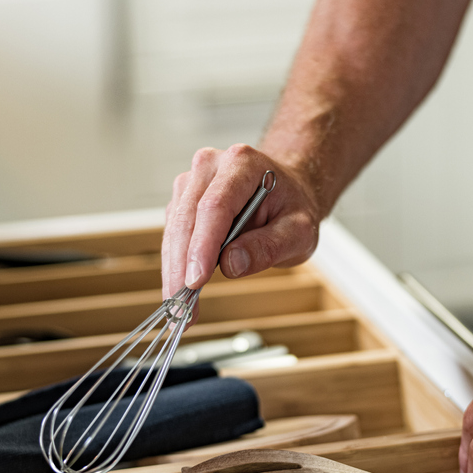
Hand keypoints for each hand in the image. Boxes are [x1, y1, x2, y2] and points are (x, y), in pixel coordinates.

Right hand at [161, 144, 321, 299]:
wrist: (287, 193)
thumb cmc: (292, 208)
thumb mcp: (299, 231)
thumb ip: (269, 247)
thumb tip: (232, 264)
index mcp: (243, 163)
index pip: (215, 206)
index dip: (202, 246)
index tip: (196, 281)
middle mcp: (211, 166)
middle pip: (187, 218)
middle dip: (182, 267)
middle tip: (182, 308)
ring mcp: (193, 182)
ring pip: (174, 229)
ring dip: (174, 270)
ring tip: (181, 309)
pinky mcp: (183, 200)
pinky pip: (173, 235)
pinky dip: (175, 264)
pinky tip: (181, 289)